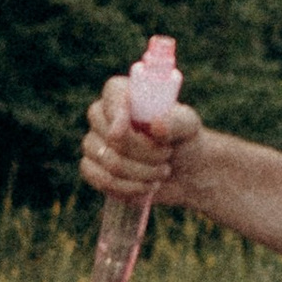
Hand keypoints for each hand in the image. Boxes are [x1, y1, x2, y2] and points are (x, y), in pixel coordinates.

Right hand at [80, 72, 205, 206]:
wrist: (184, 170)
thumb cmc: (184, 139)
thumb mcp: (188, 126)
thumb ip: (176, 122)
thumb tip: (156, 124)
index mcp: (124, 93)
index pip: (113, 95)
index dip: (117, 114)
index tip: (122, 133)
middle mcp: (103, 114)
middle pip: (111, 136)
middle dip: (144, 152)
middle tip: (167, 155)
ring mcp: (94, 142)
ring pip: (109, 161)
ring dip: (141, 173)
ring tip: (162, 172)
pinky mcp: (93, 168)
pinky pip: (100, 179)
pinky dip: (127, 189)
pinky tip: (146, 187)